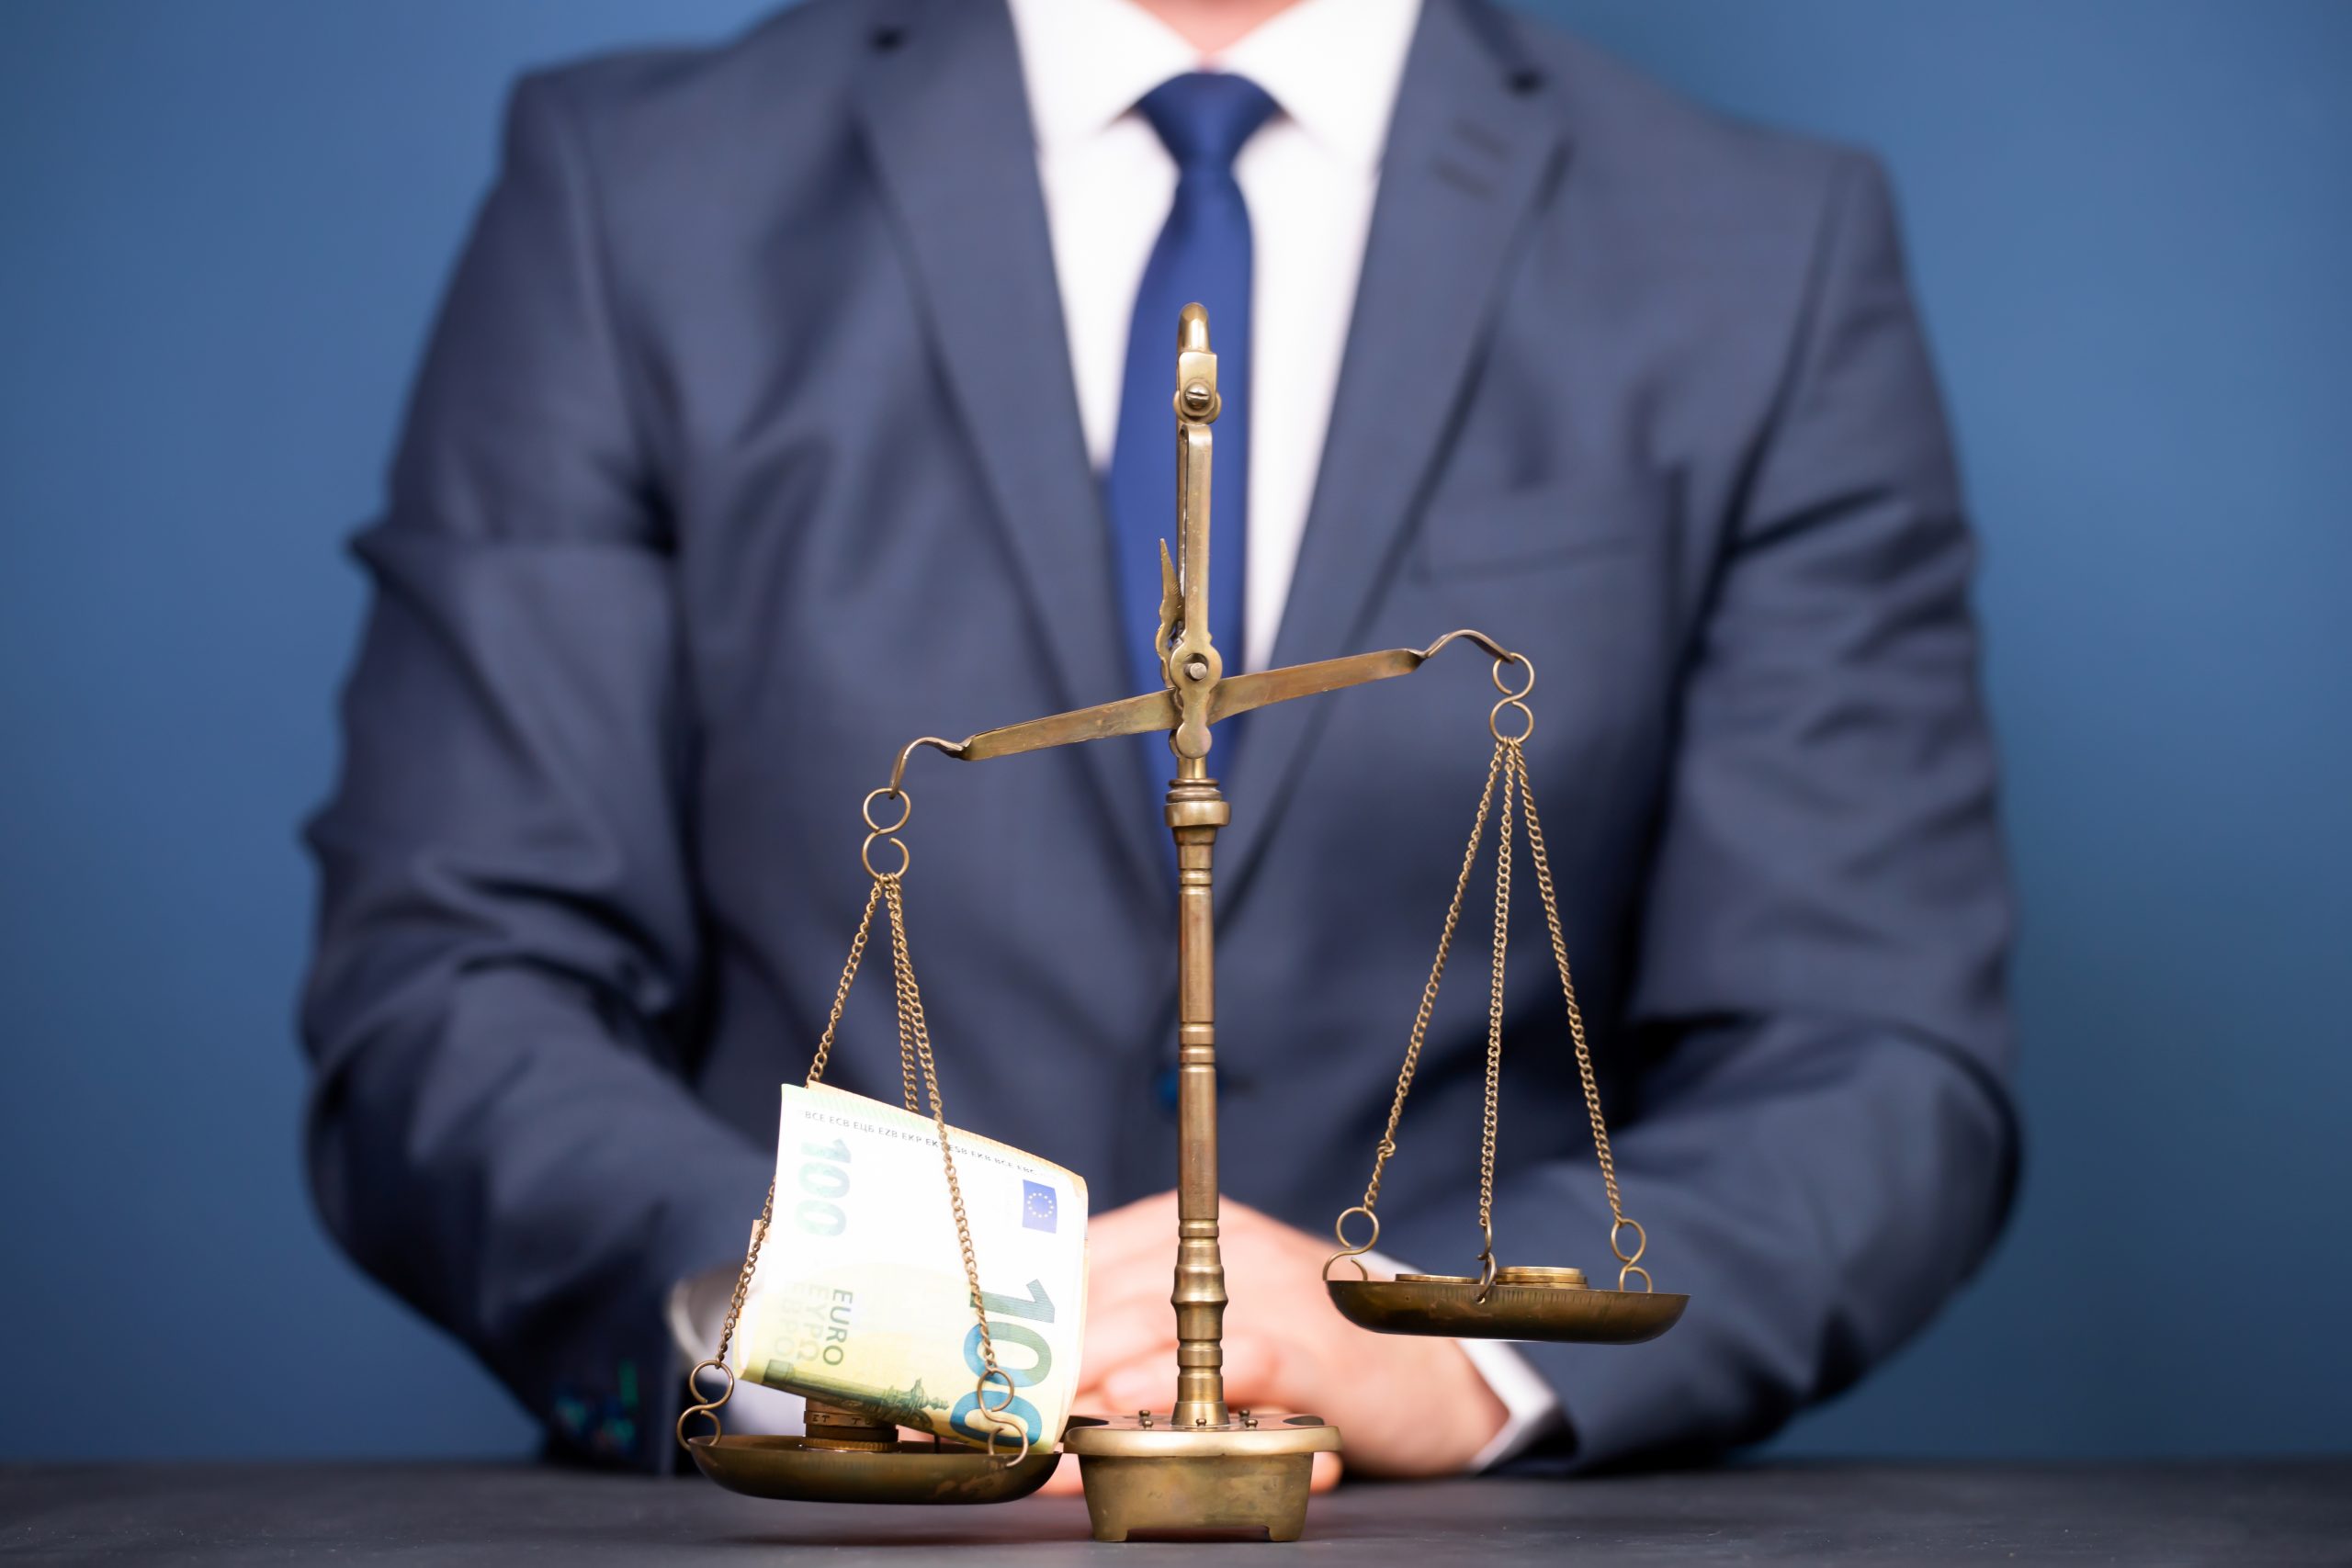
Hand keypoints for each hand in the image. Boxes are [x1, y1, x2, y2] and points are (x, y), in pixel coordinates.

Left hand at [1038, 1191, 1506, 1493]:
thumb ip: (1134, 1334)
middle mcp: (1218, 1246)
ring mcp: (1264, 1289)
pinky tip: (1133, 1425)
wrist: (1428, 1377)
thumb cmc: (1303, 1352)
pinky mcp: (1304, 1345)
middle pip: (1103, 1299)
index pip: (1081, 1261)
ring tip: (1046, 1441)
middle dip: (1044, 1370)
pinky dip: (1174, 1396)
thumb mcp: (1214, 1323)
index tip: (974, 1371)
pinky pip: (1223, 1366)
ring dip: (1089, 1395)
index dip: (1023, 1322)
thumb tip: (1036, 1385)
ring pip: (1149, 1330)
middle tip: (1001, 1423)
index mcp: (1182, 1229)